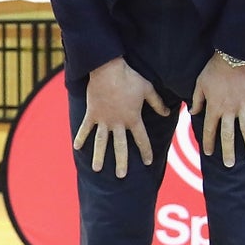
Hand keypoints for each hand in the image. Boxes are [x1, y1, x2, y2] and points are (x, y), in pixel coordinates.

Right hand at [74, 56, 169, 177]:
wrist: (108, 68)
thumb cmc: (129, 77)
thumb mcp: (147, 89)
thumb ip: (157, 103)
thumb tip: (167, 113)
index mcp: (133, 119)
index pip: (141, 139)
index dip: (146, 151)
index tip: (148, 162)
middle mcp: (118, 123)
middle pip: (120, 146)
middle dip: (121, 162)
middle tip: (121, 176)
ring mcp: (103, 119)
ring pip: (101, 141)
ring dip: (99, 155)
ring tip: (97, 168)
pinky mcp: (92, 113)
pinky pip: (85, 127)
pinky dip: (81, 137)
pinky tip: (76, 147)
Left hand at [190, 53, 244, 167]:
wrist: (232, 55)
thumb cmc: (214, 68)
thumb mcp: (200, 83)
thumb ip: (197, 100)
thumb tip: (193, 113)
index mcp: (214, 106)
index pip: (209, 128)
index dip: (208, 141)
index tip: (208, 152)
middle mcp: (229, 109)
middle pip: (228, 134)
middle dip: (228, 150)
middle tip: (229, 164)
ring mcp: (243, 105)